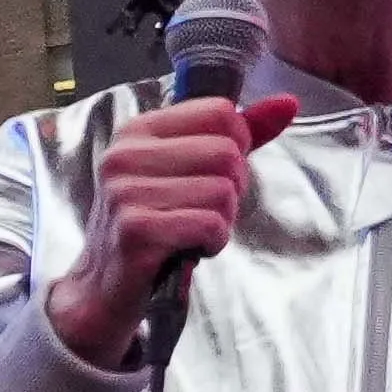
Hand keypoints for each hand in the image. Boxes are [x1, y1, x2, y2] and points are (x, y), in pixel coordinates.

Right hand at [48, 88, 290, 364]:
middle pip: (226, 152)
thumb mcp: (186, 170)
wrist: (104, 288)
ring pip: (222, 190)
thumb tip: (288, 103)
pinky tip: (189, 248)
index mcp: (137, 132)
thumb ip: (234, 136)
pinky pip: (210, 224)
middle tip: (202, 210)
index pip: (219, 112)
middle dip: (232, 187)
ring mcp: (125, 194)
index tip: (211, 173)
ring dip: (222, 219)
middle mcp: (124, 156)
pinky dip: (213, 241)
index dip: (236, 145)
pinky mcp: (135, 231)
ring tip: (192, 231)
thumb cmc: (151, 224)